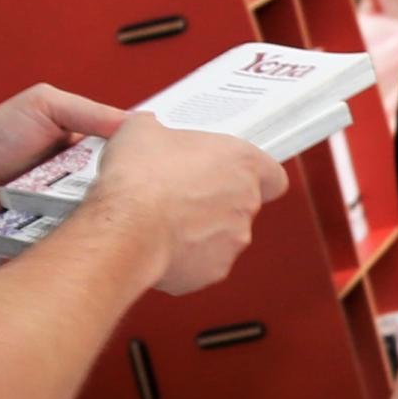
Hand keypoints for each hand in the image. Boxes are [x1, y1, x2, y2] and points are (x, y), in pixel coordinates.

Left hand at [0, 82, 128, 238]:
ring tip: (86, 196)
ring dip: (97, 202)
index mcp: (82, 140)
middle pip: (119, 178)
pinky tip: (74, 218)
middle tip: (112, 176)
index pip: (125, 144)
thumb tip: (134, 121)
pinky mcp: (61, 230)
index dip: (136, 149)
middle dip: (118, 178)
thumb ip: (86, 110)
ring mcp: (70, 203)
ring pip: (104, 206)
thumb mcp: (41, 105)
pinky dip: (80, 225)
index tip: (149, 152)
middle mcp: (80, 172)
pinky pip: (82, 230)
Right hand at [65, 115, 282, 295]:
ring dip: (199, 229)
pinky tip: (158, 242)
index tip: (231, 172)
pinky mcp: (212, 270)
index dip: (253, 175)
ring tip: (163, 218)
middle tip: (181, 191)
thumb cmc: (140, 180)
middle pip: (242, 204)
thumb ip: (155, 128)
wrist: (125, 228)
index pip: (272, 174)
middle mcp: (245, 203)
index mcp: (242, 163)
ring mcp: (232, 240)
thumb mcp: (141, 131)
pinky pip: (203, 262)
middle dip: (214, 200)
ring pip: (223, 235)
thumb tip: (145, 128)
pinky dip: (184, 256)